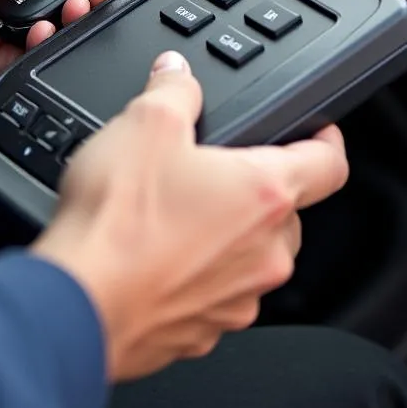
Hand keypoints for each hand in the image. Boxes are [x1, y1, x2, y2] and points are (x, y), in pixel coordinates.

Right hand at [32, 51, 349, 381]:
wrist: (76, 306)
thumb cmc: (117, 224)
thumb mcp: (145, 123)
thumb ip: (173, 89)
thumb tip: (177, 73)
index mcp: (265, 195)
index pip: (330, 164)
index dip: (327, 139)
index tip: (319, 131)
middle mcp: (264, 254)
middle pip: (286, 213)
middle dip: (256, 190)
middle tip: (211, 172)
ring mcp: (236, 300)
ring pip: (249, 257)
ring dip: (224, 236)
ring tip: (171, 216)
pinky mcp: (202, 334)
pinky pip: (213, 295)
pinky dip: (194, 276)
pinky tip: (152, 257)